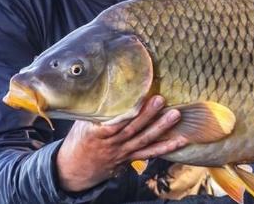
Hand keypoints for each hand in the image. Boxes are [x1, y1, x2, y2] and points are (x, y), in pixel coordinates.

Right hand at [55, 95, 187, 191]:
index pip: (114, 122)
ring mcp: (122, 152)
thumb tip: (104, 84)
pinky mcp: (129, 158)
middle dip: (147, 115)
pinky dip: (164, 148)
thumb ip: (94, 108)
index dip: (127, 112)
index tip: (138, 97)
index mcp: (97, 133)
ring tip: (175, 115)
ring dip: (160, 129)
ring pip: (143, 141)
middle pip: (132, 129)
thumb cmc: (78, 140)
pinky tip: (178, 141)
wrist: (74, 169)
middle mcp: (111, 144)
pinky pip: (148, 154)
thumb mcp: (80, 122)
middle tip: (161, 100)